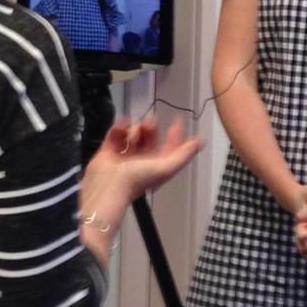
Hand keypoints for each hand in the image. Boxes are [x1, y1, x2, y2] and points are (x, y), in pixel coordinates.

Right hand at [79, 116, 202, 260]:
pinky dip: (119, 127)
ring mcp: (124, 154)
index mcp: (156, 165)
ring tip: (130, 134)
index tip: (177, 119)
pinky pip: (117, 131)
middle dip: (150, 127)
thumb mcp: (165, 168)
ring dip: (134, 128)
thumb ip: (183, 155)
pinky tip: (120, 128)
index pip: (169, 146)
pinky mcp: (108, 149)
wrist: (107, 186)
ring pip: (133, 131)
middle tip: (148, 124)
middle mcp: (141, 159)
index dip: (175, 134)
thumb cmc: (136, 180)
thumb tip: (199, 142)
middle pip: (150, 135)